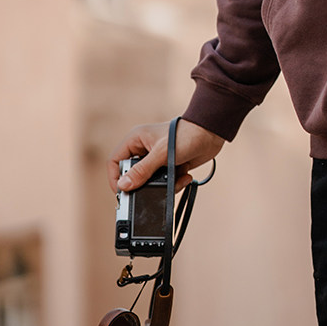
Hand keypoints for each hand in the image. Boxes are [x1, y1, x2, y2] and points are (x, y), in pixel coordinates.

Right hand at [107, 118, 224, 193]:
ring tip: (176, 180)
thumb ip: (141, 171)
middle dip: (144, 184)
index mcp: (136, 140)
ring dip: (163, 184)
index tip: (122, 192)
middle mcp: (144, 148)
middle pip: (133, 174)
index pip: (115, 160)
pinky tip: (185, 176)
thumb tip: (123, 185)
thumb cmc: (185, 135)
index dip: (115, 177)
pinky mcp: (170, 165)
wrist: (211, 133)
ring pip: (150, 181)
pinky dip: (175, 182)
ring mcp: (157, 158)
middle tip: (151, 190)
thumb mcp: (161, 154)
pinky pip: (165, 181)